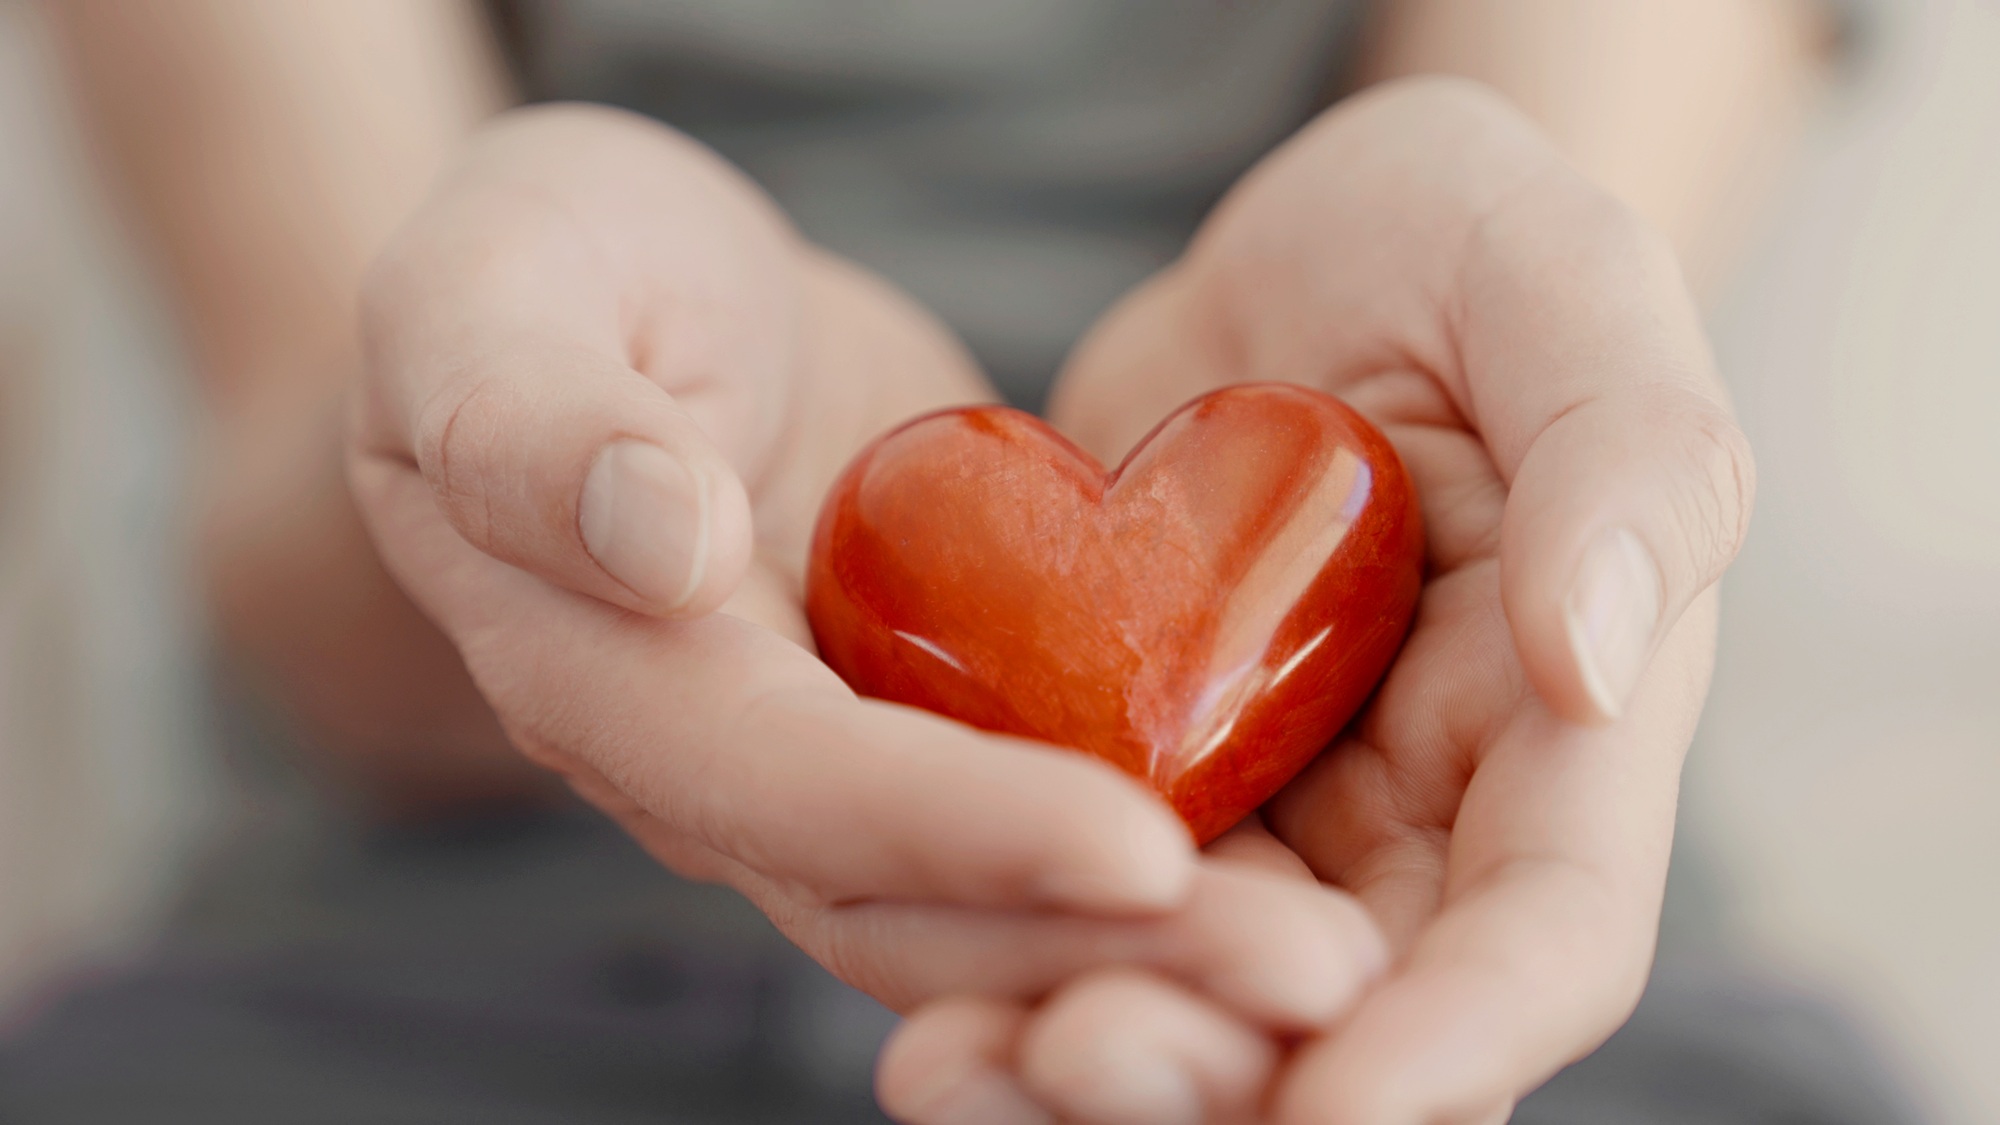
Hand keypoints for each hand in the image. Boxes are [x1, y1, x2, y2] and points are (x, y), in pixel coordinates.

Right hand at [347, 105, 1386, 1054]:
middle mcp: (723, 768)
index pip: (791, 788)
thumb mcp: (492, 299)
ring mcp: (829, 757)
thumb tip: (659, 543)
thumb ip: (537, 426)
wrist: (613, 304)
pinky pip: (1039, 819)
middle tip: (1320, 973)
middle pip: (912, 904)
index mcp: (612, 678)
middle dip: (1108, 951)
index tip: (1146, 855)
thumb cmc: (537, 274)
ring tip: (1338, 964)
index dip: (959, 833)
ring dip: (1161, 950)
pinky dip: (1157, 877)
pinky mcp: (923, 718)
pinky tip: (1300, 882)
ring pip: (990, 904)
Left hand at [878, 77, 1753, 1124]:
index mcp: (1564, 720)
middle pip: (1352, 1018)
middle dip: (1229, 1076)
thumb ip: (1626, 449)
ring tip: (953, 1068)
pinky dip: (1009, 965)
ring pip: (1208, 1000)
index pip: (1544, 934)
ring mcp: (1279, 805)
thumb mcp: (1554, 277)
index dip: (1455, 1041)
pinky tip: (918, 1004)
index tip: (1335, 1112)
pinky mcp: (1142, 773)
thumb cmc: (1451, 238)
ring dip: (1091, 1055)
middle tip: (1075, 1058)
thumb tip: (1598, 660)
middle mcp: (1426, 806)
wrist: (1294, 248)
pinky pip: (1082, 907)